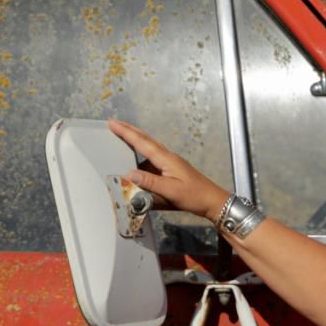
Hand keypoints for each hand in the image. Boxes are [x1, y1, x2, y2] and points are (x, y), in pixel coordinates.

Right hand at [109, 119, 229, 222]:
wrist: (213, 201)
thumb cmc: (195, 196)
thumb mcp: (171, 191)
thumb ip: (150, 183)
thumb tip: (129, 174)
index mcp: (167, 159)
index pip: (142, 143)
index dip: (126, 133)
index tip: (113, 123)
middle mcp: (168, 158)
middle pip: (146, 140)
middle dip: (129, 131)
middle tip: (114, 123)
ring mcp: (170, 164)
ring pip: (149, 149)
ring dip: (135, 142)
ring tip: (121, 138)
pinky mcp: (171, 171)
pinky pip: (153, 160)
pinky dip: (142, 156)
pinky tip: (136, 162)